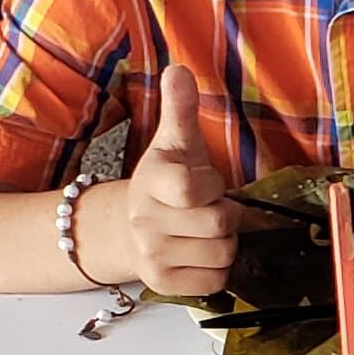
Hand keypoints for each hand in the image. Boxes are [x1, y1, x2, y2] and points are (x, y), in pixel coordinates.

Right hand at [113, 61, 239, 295]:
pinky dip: (217, 269)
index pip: (195, 188)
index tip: (206, 182)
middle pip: (220, 225)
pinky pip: (216, 281)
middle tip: (210, 208)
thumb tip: (179, 69)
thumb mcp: (173, 143)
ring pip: (223, 255)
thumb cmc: (163, 183)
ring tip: (204, 230)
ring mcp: (152, 256)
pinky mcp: (163, 285)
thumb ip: (180, 108)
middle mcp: (145, 222)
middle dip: (226, 215)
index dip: (213, 186)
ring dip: (225, 243)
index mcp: (151, 181)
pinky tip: (199, 252)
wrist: (127, 228)